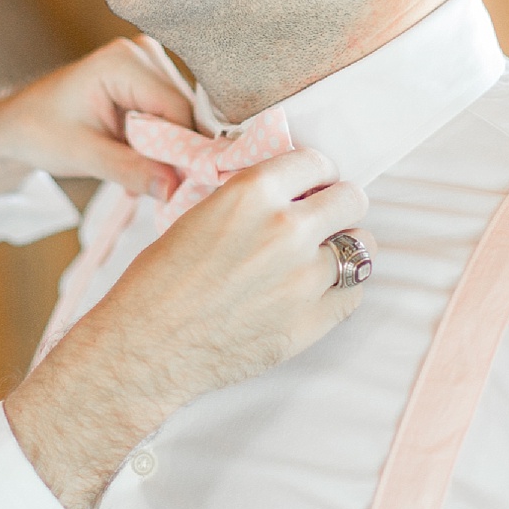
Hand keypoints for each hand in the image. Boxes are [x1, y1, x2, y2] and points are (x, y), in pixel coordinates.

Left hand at [0, 36, 191, 198]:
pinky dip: (163, 141)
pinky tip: (145, 159)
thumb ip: (130, 169)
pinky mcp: (149, 78)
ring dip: (171, 149)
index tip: (184, 188)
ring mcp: (147, 62)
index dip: (185, 149)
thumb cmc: (38, 132)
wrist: (16, 123)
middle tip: (166, 189)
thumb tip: (174, 189)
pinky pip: (172, 114)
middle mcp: (142, 52)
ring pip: (182, 115)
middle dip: (178, 151)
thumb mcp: (83, 156)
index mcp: (122, 61)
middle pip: (184, 110)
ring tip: (147, 175)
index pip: (177, 109)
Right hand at [3, 147, 371, 508]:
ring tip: (322, 257)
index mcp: (253, 193)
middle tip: (323, 218)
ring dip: (343, 248)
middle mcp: (286, 228)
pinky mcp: (311, 321)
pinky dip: (343, 288)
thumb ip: (250, 201)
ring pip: (362, 246)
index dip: (313, 174)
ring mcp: (304, 277)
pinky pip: (355, 292)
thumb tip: (287, 194)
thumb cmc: (159, 280)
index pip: (316, 161)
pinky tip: (320, 289)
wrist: (146, 347)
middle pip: (351, 199)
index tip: (309, 186)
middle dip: (338, 206)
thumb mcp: (199, 215)